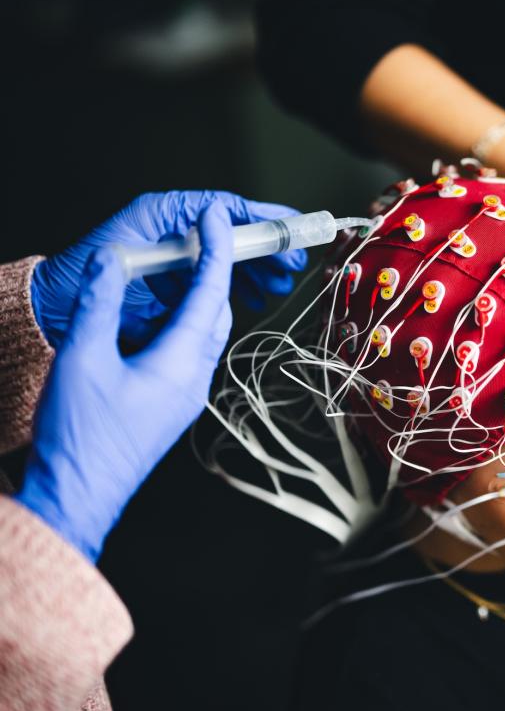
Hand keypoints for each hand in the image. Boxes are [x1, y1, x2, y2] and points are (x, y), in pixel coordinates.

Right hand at [16, 198, 238, 560]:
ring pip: (205, 334)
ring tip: (182, 268)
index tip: (219, 216)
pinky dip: (184, 324)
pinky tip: (159, 316)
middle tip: (203, 235)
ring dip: (200, 299)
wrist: (79, 493)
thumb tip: (113, 260)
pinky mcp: (172, 405)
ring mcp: (186, 394)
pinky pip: (189, 352)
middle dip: (214, 271)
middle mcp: (195, 377)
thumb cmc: (80, 433)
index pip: (210, 293)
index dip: (217, 249)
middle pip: (217, 312)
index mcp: (181, 362)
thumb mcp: (81, 359)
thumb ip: (99, 305)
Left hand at [30, 190, 306, 347]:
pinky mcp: (177, 283)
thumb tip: (220, 214)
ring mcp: (178, 256)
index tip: (293, 226)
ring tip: (277, 287)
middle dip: (267, 248)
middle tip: (292, 265)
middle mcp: (175, 230)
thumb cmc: (84, 277)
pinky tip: (252, 299)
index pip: (224, 207)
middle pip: (234, 233)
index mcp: (165, 213)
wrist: (58, 310)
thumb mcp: (134, 249)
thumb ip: (175, 231)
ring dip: (257, 271)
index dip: (263, 215)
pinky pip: (217, 281)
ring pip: (230, 258)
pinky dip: (238, 289)